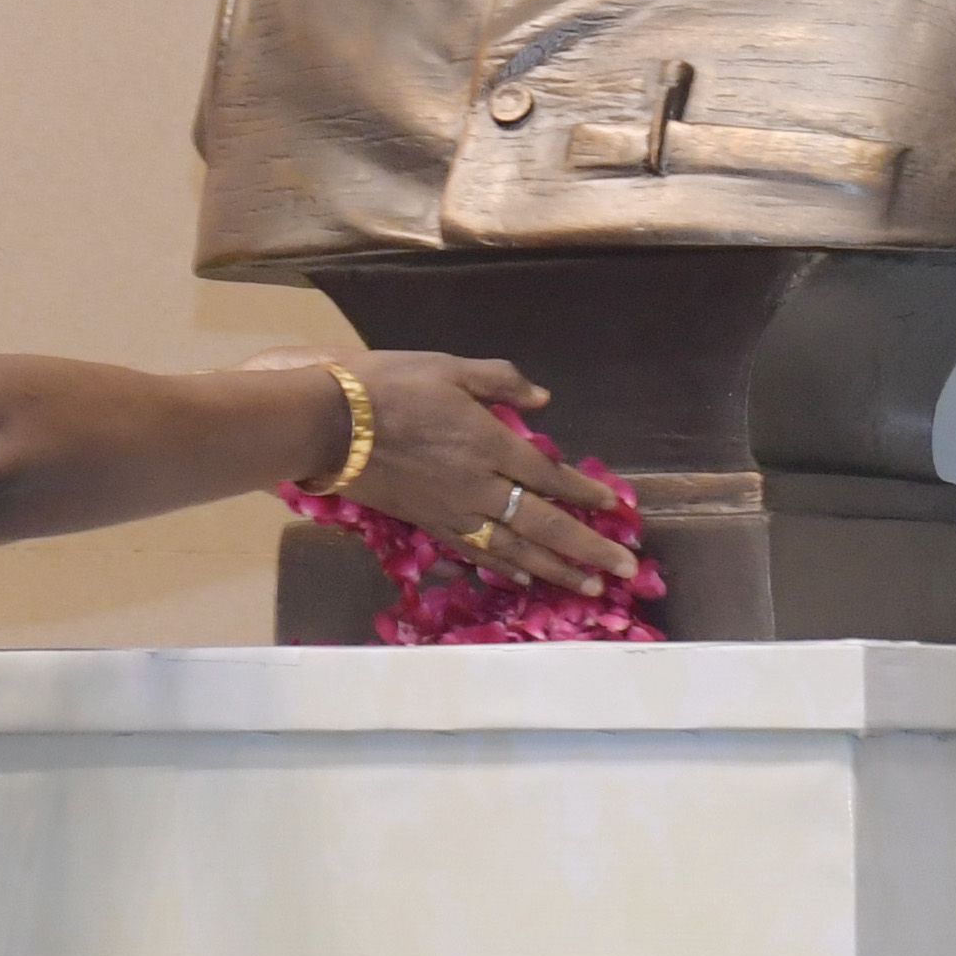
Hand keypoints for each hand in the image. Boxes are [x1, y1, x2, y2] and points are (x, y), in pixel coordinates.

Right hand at [248, 348, 639, 597]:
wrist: (330, 423)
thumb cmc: (389, 386)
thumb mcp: (449, 368)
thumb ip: (500, 382)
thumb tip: (543, 400)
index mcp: (491, 444)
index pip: (551, 476)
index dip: (587, 494)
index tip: (616, 508)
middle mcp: (480, 486)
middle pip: (544, 525)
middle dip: (588, 547)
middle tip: (625, 568)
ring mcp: (454, 511)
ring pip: (515, 549)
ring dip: (556, 569)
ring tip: (589, 587)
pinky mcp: (428, 524)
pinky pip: (475, 552)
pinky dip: (503, 569)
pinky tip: (522, 579)